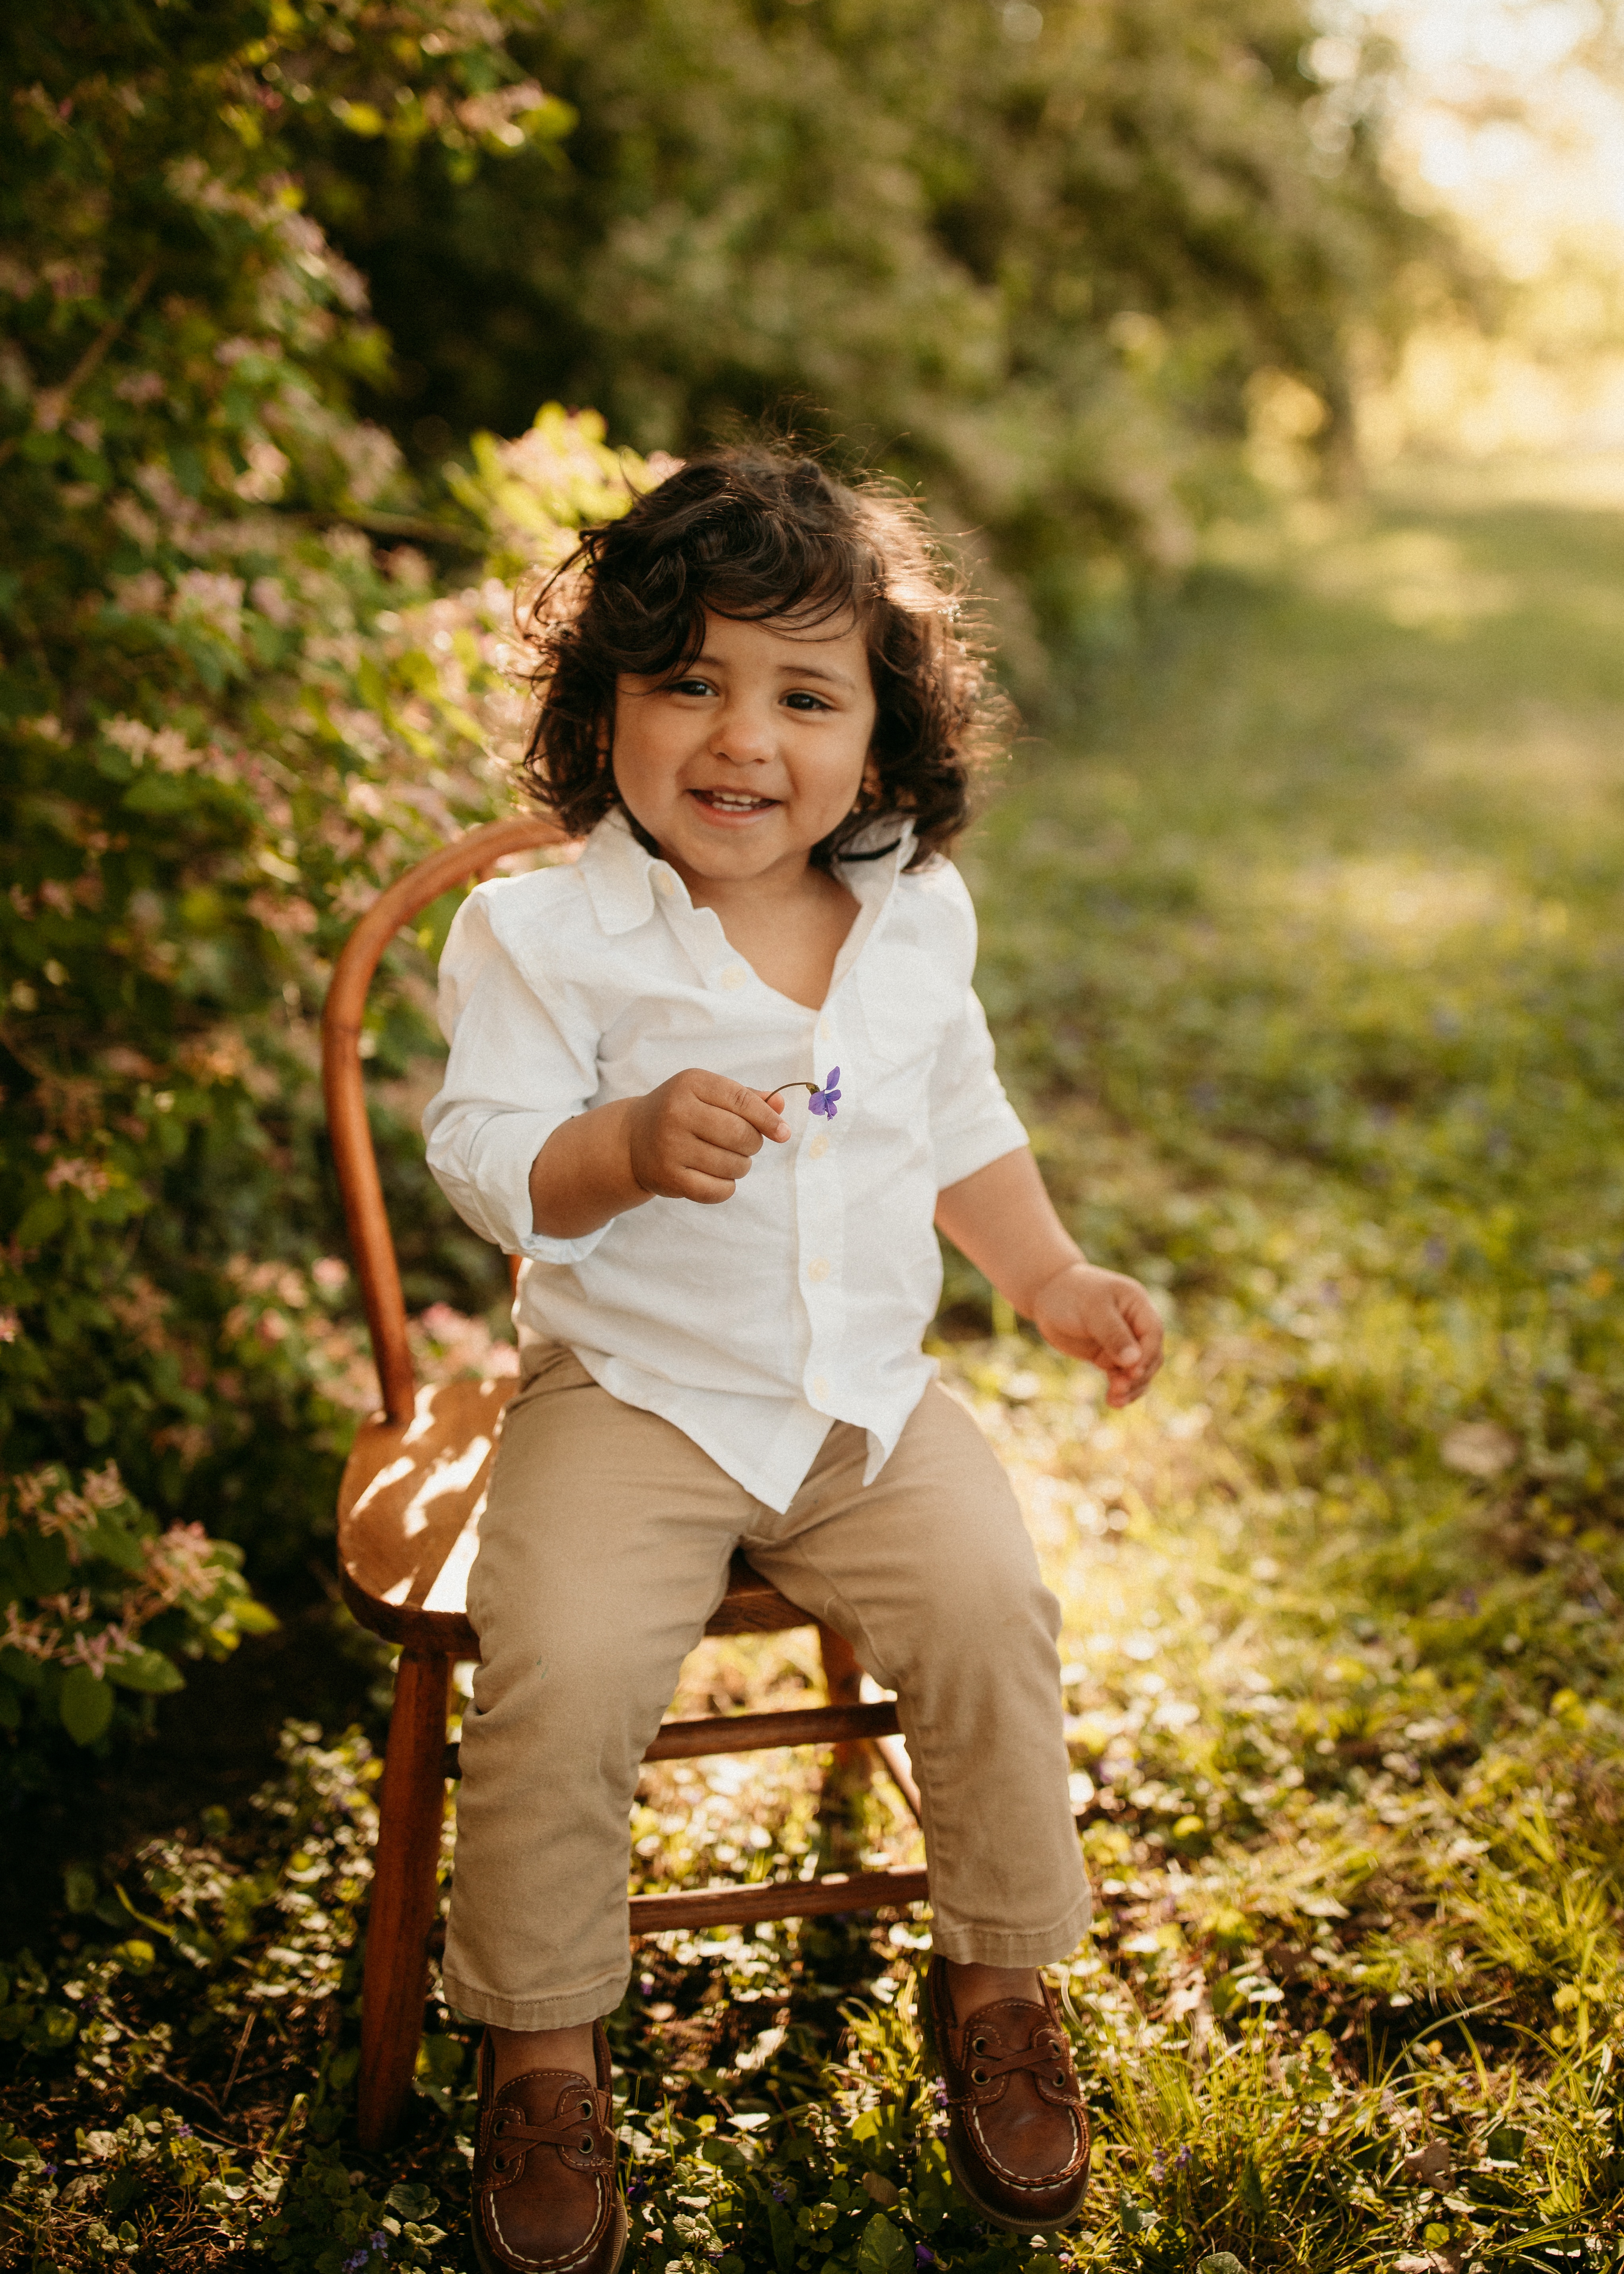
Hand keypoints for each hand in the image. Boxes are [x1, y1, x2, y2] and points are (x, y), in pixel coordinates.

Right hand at [625, 1070, 789, 1204]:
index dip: (768, 1119)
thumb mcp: (708, 1095)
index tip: (783, 1133)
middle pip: (741, 1135)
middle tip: (743, 1144)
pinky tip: (714, 1176)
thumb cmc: (682, 1113)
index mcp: (691, 1084)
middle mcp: (677, 1113)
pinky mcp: (669, 1178)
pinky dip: (726, 1187)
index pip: (741, 1101)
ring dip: (740, 1166)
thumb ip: (746, 1098)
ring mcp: (670, 1147)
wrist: (632, 1139)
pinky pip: (718, 1190)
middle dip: (752, 1144)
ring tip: (724, 1158)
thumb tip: (781, 1106)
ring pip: (734, 1165)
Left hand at [1030, 1261, 1163, 1405]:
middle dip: (1138, 1375)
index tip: (1133, 1372)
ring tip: (1114, 1401)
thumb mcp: (1092, 1309)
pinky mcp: (1108, 1355)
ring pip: (1138, 1370)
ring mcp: (1123, 1342)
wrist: (1047, 1294)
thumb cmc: (1070, 1294)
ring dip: (1130, 1387)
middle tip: (1117, 1388)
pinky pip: (1122, 1376)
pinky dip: (1120, 1389)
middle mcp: (1135, 1325)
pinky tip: (1112, 1401)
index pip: (1153, 1333)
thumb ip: (1112, 1334)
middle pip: (1150, 1356)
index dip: (1147, 1355)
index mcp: (1137, 1305)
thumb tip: (1134, 1361)